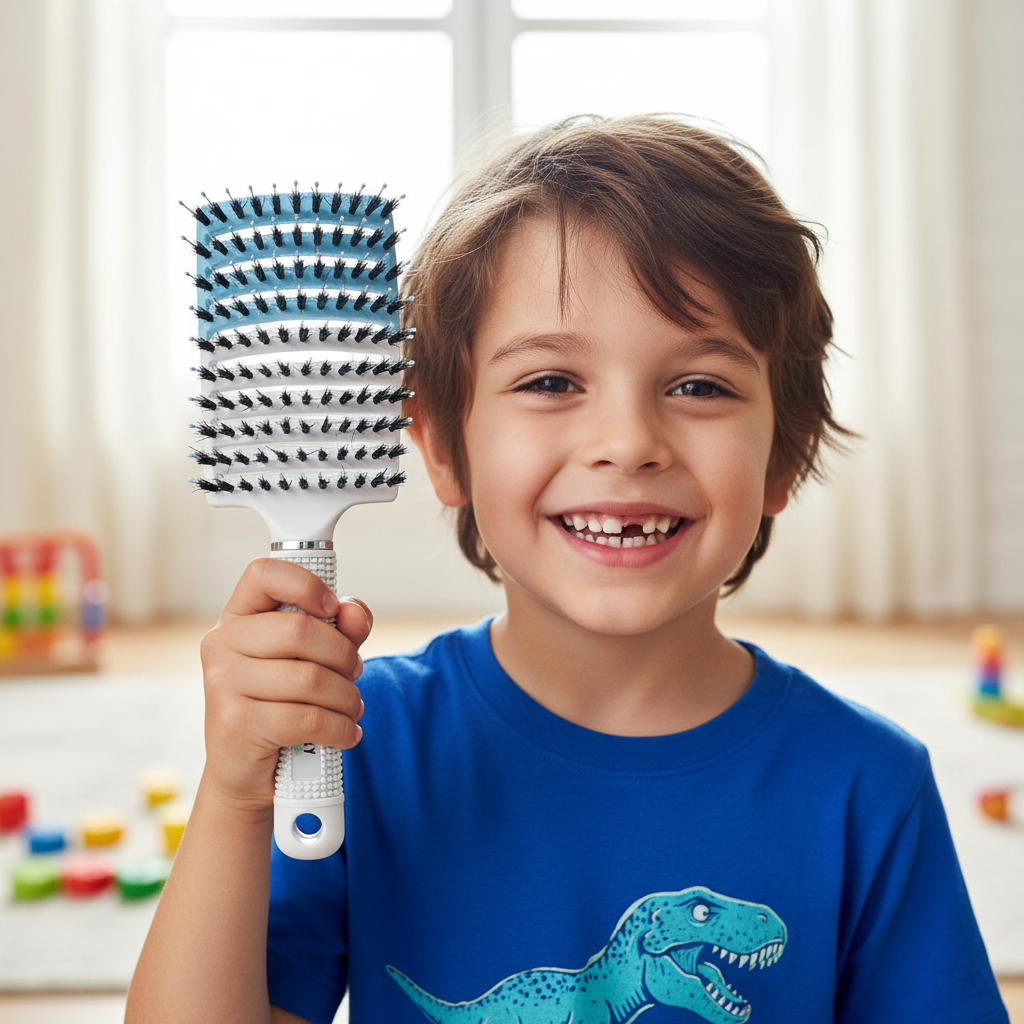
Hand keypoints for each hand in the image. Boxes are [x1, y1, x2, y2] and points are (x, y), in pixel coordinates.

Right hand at [199, 557, 370, 813]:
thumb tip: (355, 614)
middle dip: (343, 656)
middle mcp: (222, 645)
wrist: (250, 772)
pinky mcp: (237, 725)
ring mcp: (223, 685)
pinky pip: (308, 719)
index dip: (305, 583)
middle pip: (301, 630)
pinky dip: (340, 729)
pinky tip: (345, 734)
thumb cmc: (284, 704)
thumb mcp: (315, 658)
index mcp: (238, 618)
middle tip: (352, 674)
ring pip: (310, 678)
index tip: (331, 606)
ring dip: (347, 698)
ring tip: (351, 708)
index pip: (263, 573)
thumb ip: (340, 628)